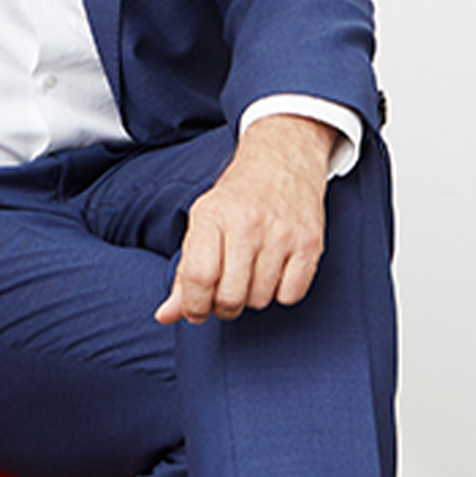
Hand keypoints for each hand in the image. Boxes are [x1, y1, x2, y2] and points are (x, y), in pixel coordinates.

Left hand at [155, 115, 337, 324]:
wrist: (283, 160)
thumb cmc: (237, 198)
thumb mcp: (202, 223)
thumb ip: (184, 272)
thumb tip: (166, 316)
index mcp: (212, 216)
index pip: (198, 277)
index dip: (193, 306)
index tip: (195, 310)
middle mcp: (247, 224)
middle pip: (230, 297)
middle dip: (223, 307)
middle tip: (223, 294)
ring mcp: (282, 234)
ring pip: (260, 300)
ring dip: (251, 298)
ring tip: (249, 274)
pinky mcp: (310, 243)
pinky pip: (290, 295)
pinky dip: (280, 292)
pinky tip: (274, 271)